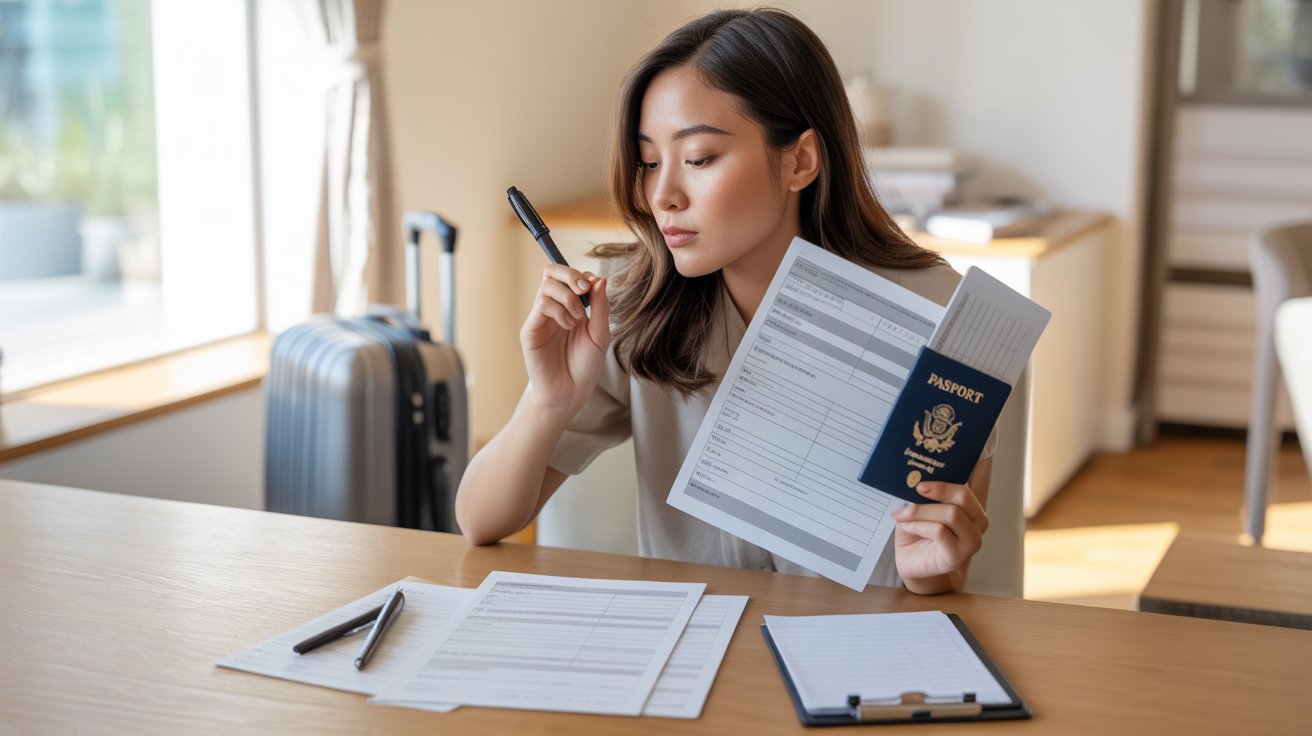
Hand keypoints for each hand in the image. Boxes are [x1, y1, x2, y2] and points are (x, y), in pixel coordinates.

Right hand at [520, 265, 610, 415]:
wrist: (571, 393)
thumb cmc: (585, 367)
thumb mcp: (600, 334)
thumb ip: (600, 307)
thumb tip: (600, 279)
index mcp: (569, 307)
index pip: (568, 276)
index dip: (581, 275)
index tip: (594, 287)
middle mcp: (553, 309)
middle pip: (552, 272)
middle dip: (570, 274)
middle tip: (584, 290)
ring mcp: (540, 318)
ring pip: (547, 286)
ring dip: (568, 298)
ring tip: (578, 320)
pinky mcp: (530, 329)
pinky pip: (541, 305)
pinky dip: (559, 311)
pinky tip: (568, 327)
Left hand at [891, 481, 988, 585]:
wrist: (911, 563)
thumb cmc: (917, 534)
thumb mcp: (919, 510)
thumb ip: (923, 497)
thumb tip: (916, 481)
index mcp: (971, 510)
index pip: (964, 491)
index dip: (943, 485)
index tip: (920, 484)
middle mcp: (977, 525)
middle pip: (962, 500)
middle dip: (935, 493)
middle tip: (913, 492)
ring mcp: (971, 542)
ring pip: (952, 515)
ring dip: (921, 512)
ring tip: (903, 516)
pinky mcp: (958, 557)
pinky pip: (940, 531)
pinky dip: (919, 526)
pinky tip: (907, 527)